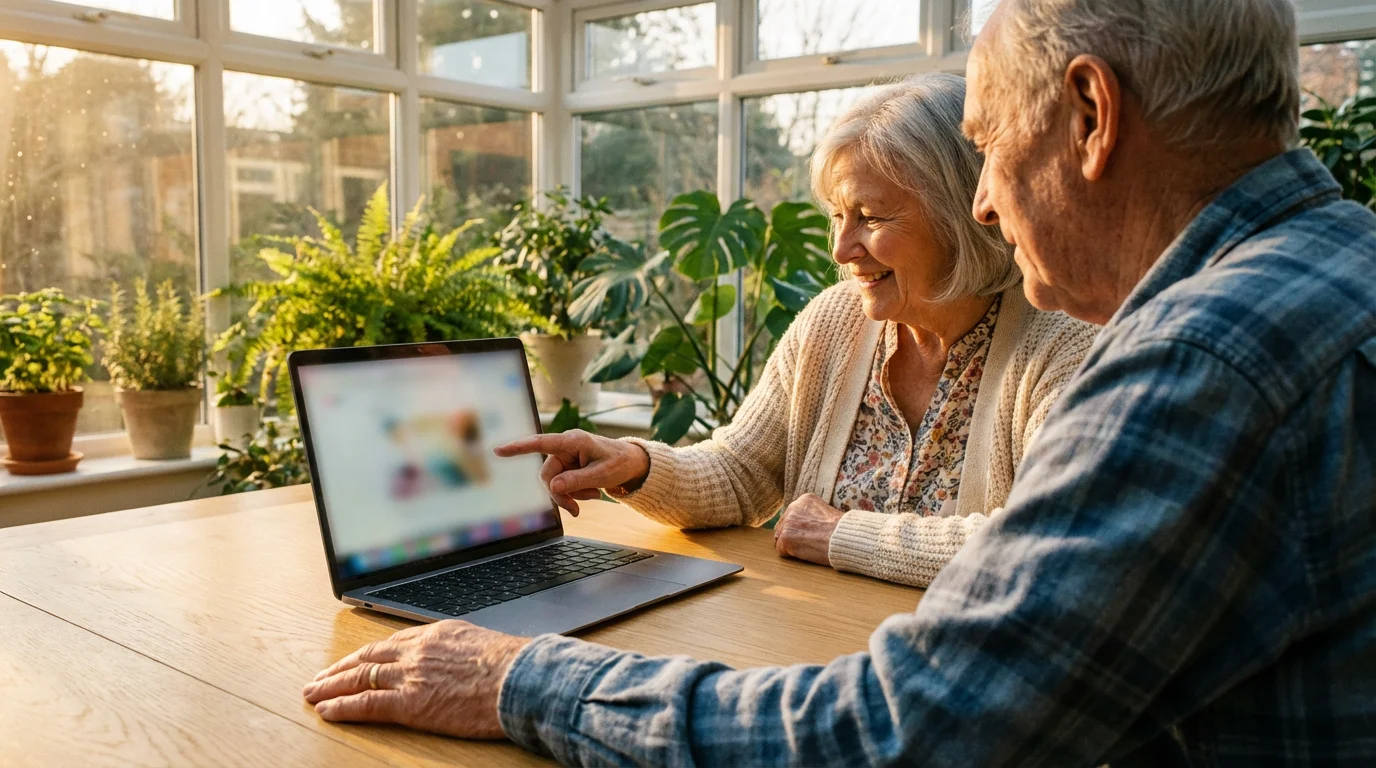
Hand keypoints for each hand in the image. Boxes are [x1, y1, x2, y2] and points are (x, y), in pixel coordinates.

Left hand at [302, 620, 530, 738]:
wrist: (518, 679)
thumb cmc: (511, 666)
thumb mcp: (480, 645)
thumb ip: (458, 650)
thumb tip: (456, 658)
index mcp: (434, 635)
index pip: (389, 644)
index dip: (365, 655)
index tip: (351, 662)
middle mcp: (416, 651)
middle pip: (367, 658)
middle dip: (340, 669)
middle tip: (319, 677)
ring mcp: (410, 675)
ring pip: (360, 678)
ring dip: (331, 686)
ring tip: (313, 693)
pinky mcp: (410, 702)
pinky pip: (366, 703)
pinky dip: (343, 707)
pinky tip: (327, 710)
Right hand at [494, 430, 649, 514]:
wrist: (632, 464)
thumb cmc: (619, 463)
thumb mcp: (602, 474)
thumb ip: (576, 480)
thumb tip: (553, 487)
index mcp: (573, 441)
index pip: (541, 443)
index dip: (519, 447)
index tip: (499, 450)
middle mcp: (565, 448)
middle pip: (547, 475)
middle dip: (560, 494)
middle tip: (575, 510)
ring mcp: (566, 459)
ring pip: (554, 484)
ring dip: (571, 495)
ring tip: (594, 496)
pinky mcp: (569, 469)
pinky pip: (563, 487)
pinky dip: (575, 494)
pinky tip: (591, 494)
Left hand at [774, 493, 844, 565]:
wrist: (844, 538)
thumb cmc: (841, 531)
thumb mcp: (826, 513)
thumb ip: (811, 516)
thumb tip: (802, 527)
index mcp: (804, 500)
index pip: (791, 516)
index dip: (800, 529)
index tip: (812, 534)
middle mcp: (793, 507)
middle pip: (782, 526)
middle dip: (792, 537)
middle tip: (808, 543)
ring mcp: (787, 522)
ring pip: (780, 538)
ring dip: (791, 546)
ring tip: (809, 547)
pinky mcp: (785, 537)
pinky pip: (781, 550)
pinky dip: (791, 555)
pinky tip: (806, 552)